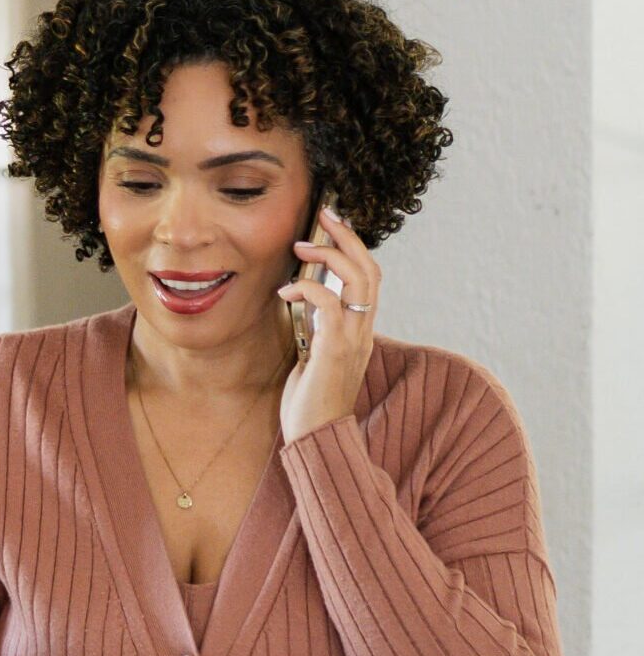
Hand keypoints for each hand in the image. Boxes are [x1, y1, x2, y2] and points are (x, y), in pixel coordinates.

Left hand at [278, 204, 379, 443]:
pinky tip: (286, 292)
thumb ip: (315, 329)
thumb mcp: (313, 356)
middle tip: (322, 216)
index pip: (368, 277)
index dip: (353, 247)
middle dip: (347, 237)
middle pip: (370, 269)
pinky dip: (309, 290)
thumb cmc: (309, 401)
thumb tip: (302, 302)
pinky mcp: (335, 351)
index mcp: (359, 329)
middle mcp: (363, 331)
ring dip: (331, 257)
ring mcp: (353, 340)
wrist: (316, 439)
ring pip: (359, 281)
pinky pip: (331, 307)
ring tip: (301, 247)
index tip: (330, 225)